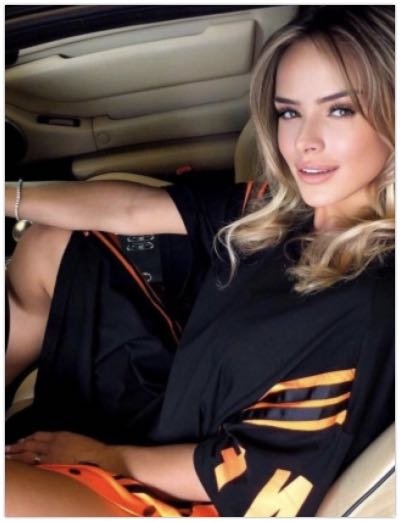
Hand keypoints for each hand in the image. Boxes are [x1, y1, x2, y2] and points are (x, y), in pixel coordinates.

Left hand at [5, 431, 122, 473]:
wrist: (98, 458)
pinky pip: (35, 465)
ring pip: (30, 454)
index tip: (23, 440)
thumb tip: (59, 443)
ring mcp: (52, 456)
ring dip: (18, 454)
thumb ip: (66, 440)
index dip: (30, 438)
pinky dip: (27, 464)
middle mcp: (53, 444)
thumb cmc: (92, 450)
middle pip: (31, 443)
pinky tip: (22, 466)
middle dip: (19, 445)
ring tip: (9, 455)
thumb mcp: (78, 439)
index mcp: (60, 435)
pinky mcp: (53, 466)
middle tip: (8, 447)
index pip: (40, 435)